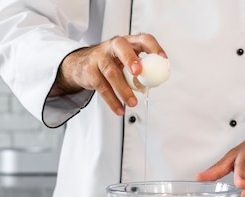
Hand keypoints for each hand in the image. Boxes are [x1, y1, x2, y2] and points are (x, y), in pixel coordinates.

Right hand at [50, 33, 166, 114]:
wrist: (81, 65)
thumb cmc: (111, 63)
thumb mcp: (127, 62)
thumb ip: (141, 69)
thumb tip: (155, 82)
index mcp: (128, 42)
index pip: (143, 39)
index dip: (154, 47)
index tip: (163, 59)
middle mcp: (113, 46)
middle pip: (121, 47)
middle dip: (131, 59)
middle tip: (139, 73)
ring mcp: (99, 57)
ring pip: (111, 72)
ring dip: (123, 89)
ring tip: (132, 103)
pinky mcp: (90, 71)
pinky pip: (102, 87)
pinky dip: (112, 100)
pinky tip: (119, 109)